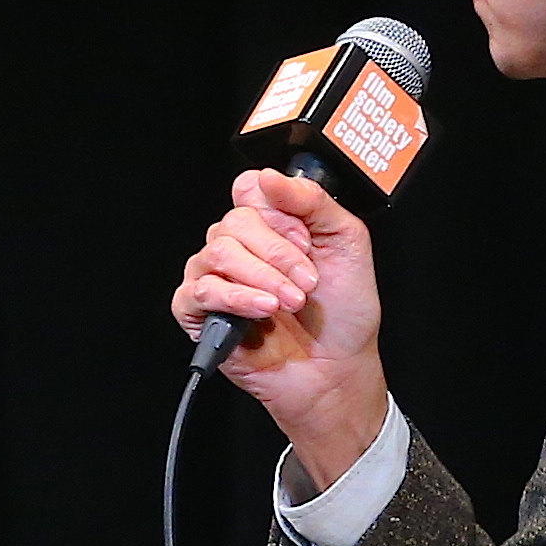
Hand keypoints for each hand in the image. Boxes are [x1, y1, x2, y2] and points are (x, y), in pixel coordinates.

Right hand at [174, 167, 391, 490]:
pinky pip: (199, 291)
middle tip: (308, 281)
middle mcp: (238, 248)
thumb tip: (268, 176)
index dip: (277, 212)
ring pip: (216, 252)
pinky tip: (263, 311)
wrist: (337, 370)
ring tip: (291, 302)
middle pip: (233, 221)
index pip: (248, 190)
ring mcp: (216, 279)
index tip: (307, 241)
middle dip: (278, 252)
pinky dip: (234, 297)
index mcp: (269, 226)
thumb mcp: (346, 242)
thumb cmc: (343, 312)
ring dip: (262, 276)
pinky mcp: (200, 315)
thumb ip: (311, 201)